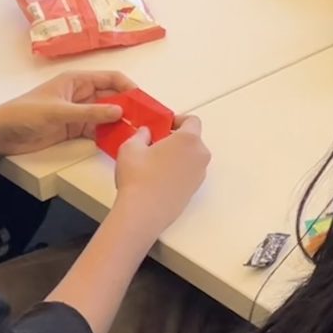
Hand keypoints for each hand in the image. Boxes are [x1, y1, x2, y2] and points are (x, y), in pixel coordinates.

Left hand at [0, 68, 137, 156]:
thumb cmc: (24, 114)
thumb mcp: (58, 112)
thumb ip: (89, 113)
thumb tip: (120, 112)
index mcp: (77, 81)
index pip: (111, 78)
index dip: (129, 87)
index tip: (144, 101)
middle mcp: (82, 94)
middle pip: (113, 97)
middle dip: (129, 107)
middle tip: (146, 120)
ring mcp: (79, 113)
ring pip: (107, 115)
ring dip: (120, 123)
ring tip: (137, 134)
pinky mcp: (74, 129)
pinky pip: (97, 130)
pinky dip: (108, 135)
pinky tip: (120, 142)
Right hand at [112, 113, 210, 234]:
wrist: (143, 213)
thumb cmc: (137, 176)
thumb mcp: (131, 146)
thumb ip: (141, 134)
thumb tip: (147, 132)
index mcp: (189, 140)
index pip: (192, 121)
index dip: (177, 120)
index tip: (163, 126)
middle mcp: (200, 156)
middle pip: (192, 140)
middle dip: (176, 139)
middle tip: (155, 143)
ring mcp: (199, 175)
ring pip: (191, 158)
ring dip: (177, 156)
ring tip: (155, 163)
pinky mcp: (194, 191)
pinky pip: (188, 174)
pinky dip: (178, 171)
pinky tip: (158, 179)